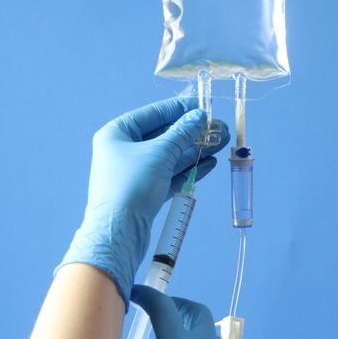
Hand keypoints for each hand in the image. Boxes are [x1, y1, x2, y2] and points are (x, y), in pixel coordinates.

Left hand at [59, 98, 227, 307]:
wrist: (119, 232)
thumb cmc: (131, 185)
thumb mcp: (160, 153)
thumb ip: (182, 133)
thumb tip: (200, 117)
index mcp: (117, 134)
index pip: (152, 114)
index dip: (179, 109)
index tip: (202, 106)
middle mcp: (123, 151)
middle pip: (163, 136)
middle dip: (191, 132)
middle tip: (218, 128)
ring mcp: (134, 173)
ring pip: (169, 157)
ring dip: (194, 150)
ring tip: (220, 143)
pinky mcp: (145, 192)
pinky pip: (169, 175)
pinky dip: (188, 169)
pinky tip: (208, 163)